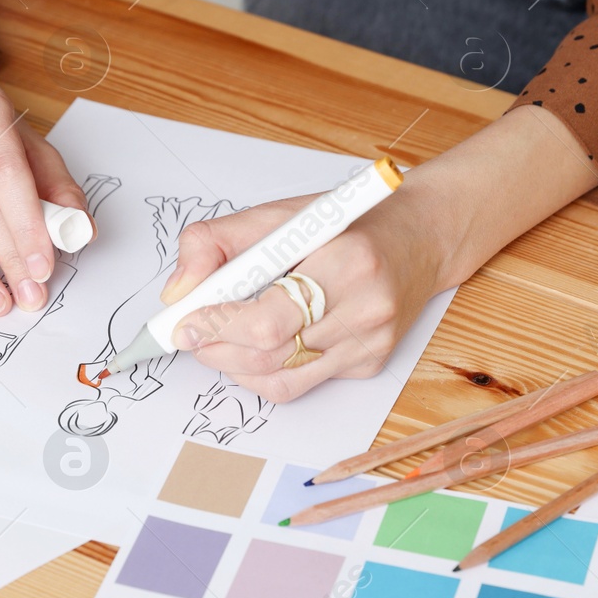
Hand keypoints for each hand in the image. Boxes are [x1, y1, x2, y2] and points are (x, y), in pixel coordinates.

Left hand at [157, 103, 597, 402]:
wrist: (421, 237)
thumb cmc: (348, 223)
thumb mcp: (281, 214)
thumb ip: (218, 242)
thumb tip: (177, 294)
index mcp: (348, 262)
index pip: (270, 318)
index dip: (219, 326)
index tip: (184, 322)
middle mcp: (367, 310)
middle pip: (271, 355)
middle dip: (217, 349)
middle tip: (189, 334)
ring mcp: (372, 344)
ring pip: (282, 380)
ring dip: (235, 365)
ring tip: (216, 340)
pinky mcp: (370, 364)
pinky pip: (302, 384)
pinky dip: (265, 371)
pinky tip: (256, 347)